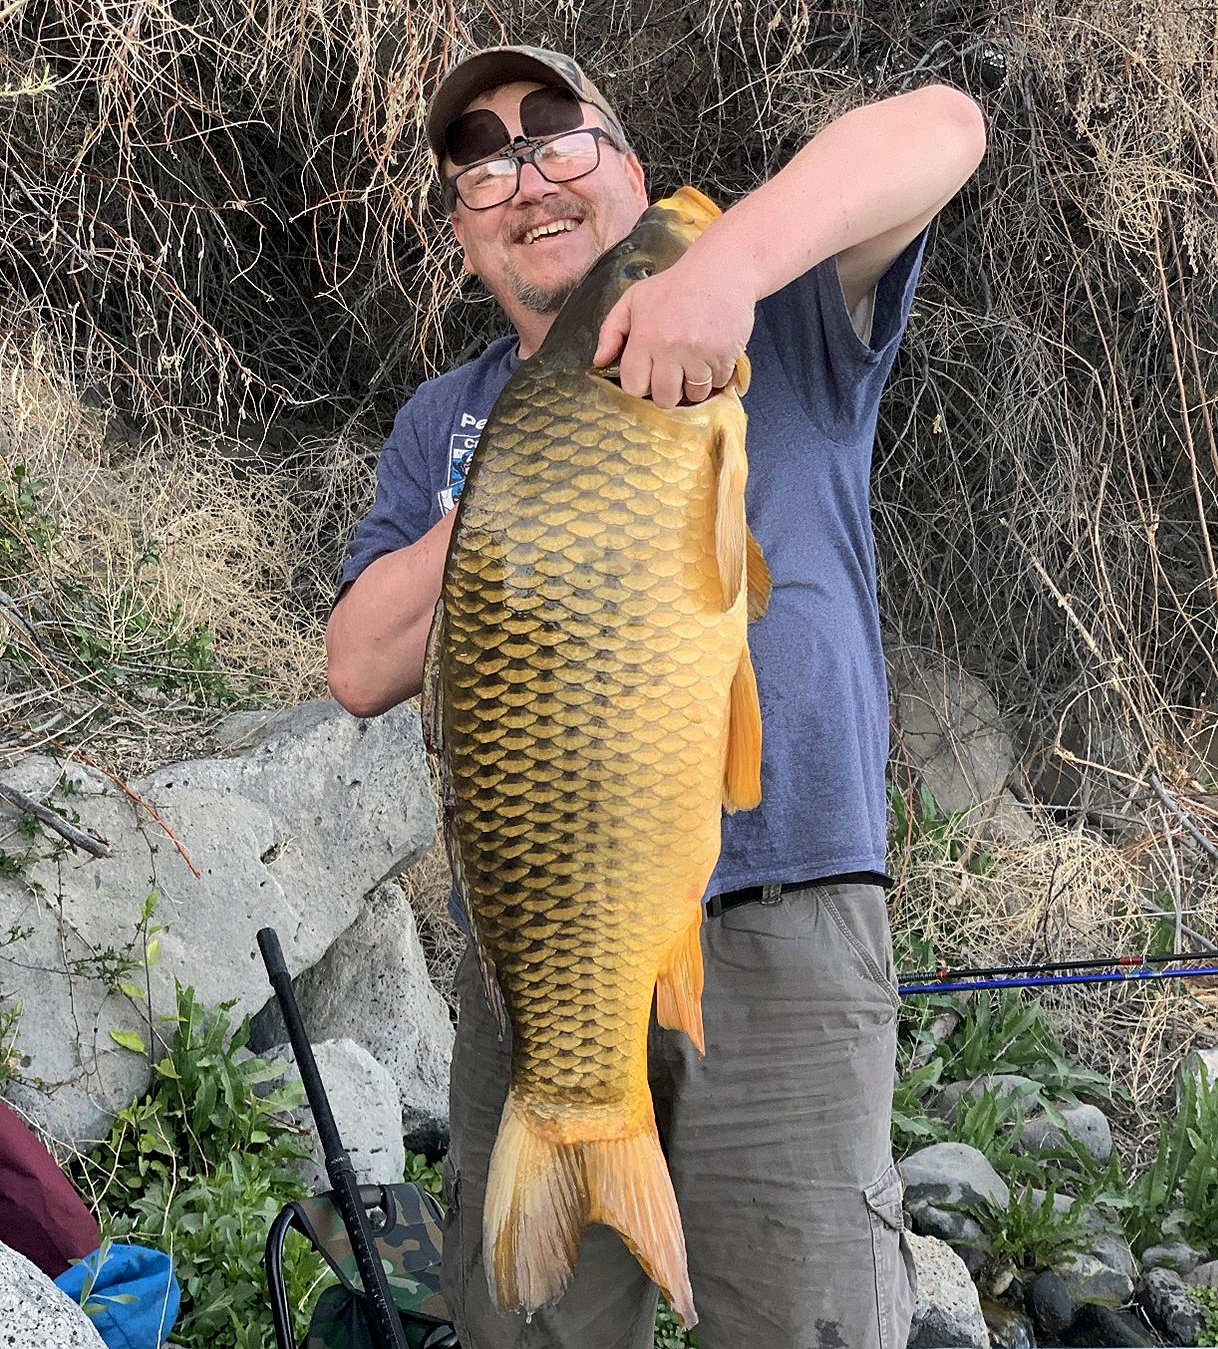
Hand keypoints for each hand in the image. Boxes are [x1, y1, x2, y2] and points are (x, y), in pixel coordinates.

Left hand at [592, 256, 754, 409]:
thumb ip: (611, 331)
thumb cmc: (674, 285)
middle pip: (664, 398)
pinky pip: (718, 383)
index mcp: (645, 337)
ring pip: (693, 394)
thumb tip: (599, 362)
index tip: (649, 374)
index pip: (634, 387)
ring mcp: (699, 354)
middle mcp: (670, 349)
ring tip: (694, 362)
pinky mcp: (724, 355)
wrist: (721, 270)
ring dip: (693, 384)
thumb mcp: (634, 299)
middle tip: (673, 372)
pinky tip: (712, 354)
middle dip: (667, 391)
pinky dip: (716, 375)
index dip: (641, 384)